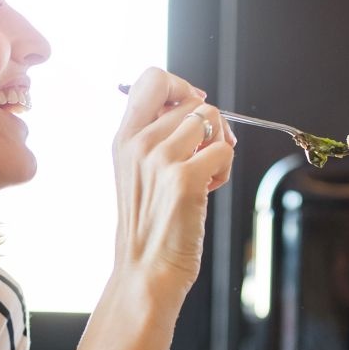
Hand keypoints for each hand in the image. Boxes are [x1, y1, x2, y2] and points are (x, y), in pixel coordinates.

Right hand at [112, 68, 235, 294]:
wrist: (146, 270)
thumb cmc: (149, 225)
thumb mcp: (137, 172)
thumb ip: (156, 137)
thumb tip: (195, 105)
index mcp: (123, 138)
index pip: (152, 79)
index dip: (180, 85)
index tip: (190, 108)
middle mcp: (138, 143)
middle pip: (193, 100)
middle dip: (210, 124)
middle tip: (205, 154)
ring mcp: (160, 159)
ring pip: (212, 119)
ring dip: (219, 145)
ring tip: (206, 174)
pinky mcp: (184, 178)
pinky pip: (224, 150)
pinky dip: (225, 168)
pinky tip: (209, 189)